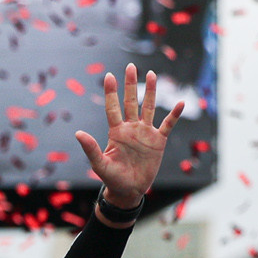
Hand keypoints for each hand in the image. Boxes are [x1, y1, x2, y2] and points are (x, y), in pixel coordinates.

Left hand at [74, 63, 179, 212]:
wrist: (129, 190)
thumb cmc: (112, 178)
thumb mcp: (100, 164)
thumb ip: (90, 148)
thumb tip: (78, 133)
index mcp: (116, 132)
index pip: (113, 107)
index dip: (111, 92)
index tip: (110, 75)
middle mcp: (131, 128)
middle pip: (131, 102)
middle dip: (131, 84)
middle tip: (131, 66)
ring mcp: (145, 133)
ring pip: (148, 107)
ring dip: (151, 91)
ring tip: (152, 74)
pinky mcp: (158, 141)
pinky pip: (167, 125)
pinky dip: (174, 115)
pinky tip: (180, 103)